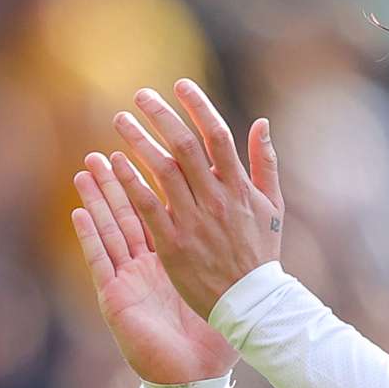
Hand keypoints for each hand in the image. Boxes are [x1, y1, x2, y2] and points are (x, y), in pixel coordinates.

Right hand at [71, 153, 238, 383]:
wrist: (196, 375)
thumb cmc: (210, 333)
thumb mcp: (224, 284)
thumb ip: (229, 247)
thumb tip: (243, 216)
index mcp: (172, 256)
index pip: (160, 209)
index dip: (152, 179)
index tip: (151, 149)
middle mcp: (147, 263)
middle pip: (130, 212)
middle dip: (118, 179)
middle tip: (107, 145)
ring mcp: (130, 278)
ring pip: (111, 229)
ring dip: (99, 197)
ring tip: (86, 167)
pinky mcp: (117, 297)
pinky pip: (101, 261)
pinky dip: (90, 236)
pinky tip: (79, 213)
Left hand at [108, 78, 283, 319]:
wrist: (250, 302)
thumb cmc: (260, 252)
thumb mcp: (273, 205)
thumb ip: (266, 163)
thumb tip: (261, 122)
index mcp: (240, 187)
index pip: (217, 135)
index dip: (198, 106)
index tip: (181, 85)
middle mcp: (216, 199)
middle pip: (184, 146)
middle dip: (160, 115)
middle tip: (140, 95)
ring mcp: (193, 220)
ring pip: (161, 170)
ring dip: (139, 141)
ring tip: (121, 121)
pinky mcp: (172, 243)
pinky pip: (146, 205)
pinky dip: (130, 180)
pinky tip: (115, 162)